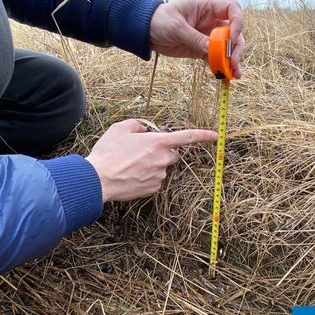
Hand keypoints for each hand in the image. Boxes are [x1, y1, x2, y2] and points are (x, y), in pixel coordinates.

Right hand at [85, 119, 217, 201]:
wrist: (98, 179)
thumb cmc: (108, 152)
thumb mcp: (119, 129)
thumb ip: (136, 125)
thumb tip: (144, 130)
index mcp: (158, 142)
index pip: (187, 137)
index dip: (203, 135)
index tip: (215, 136)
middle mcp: (163, 159)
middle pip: (171, 154)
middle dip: (161, 152)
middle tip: (140, 152)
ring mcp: (159, 176)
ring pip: (161, 168)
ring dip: (151, 165)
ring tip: (129, 165)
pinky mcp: (153, 189)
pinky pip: (154, 180)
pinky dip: (146, 177)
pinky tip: (131, 176)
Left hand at [149, 0, 244, 78]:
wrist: (146, 32)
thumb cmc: (160, 20)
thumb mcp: (176, 27)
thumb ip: (194, 38)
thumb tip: (211, 50)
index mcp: (208, 7)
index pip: (232, 8)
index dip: (238, 21)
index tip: (232, 36)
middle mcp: (212, 21)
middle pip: (234, 32)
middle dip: (237, 47)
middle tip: (234, 62)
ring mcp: (209, 36)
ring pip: (227, 48)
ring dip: (232, 61)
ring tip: (234, 74)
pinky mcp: (202, 50)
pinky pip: (215, 58)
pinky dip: (220, 67)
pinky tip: (224, 77)